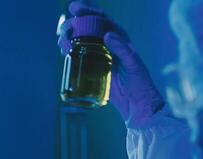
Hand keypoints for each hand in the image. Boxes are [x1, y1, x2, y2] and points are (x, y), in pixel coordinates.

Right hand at [57, 2, 163, 126]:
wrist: (136, 104)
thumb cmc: (140, 83)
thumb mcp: (134, 65)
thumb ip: (123, 50)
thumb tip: (108, 35)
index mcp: (120, 39)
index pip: (103, 20)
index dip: (89, 11)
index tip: (75, 9)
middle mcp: (109, 45)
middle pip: (88, 28)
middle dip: (74, 24)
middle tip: (64, 29)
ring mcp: (100, 57)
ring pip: (82, 41)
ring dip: (69, 38)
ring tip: (62, 42)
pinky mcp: (94, 69)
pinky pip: (80, 56)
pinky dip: (71, 52)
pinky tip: (64, 52)